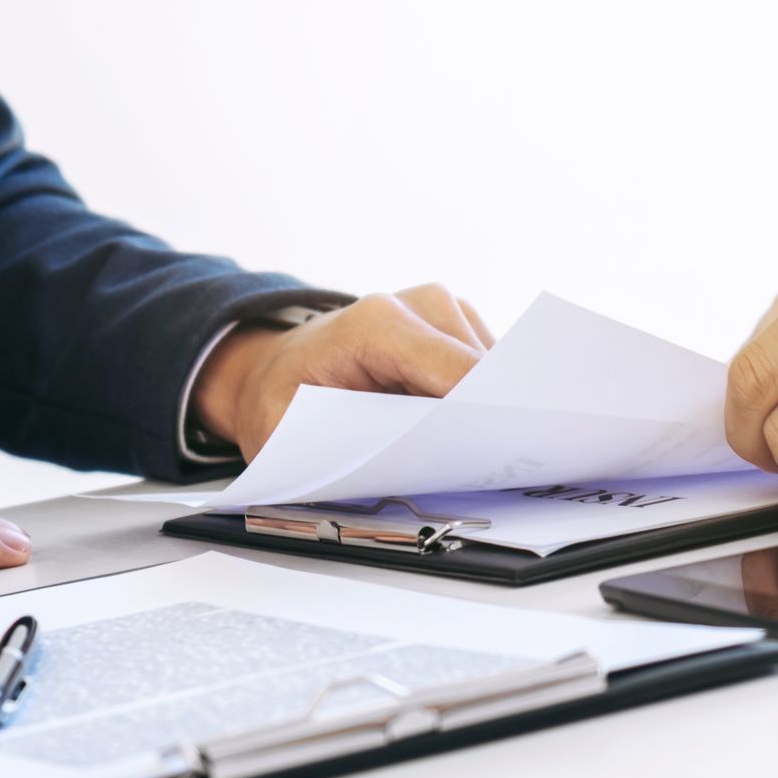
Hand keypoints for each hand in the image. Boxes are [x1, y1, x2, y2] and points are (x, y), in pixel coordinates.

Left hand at [189, 284, 493, 460]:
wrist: (274, 369)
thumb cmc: (281, 401)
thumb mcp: (291, 436)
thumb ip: (346, 450)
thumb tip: (409, 472)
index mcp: (377, 324)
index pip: (456, 371)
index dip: (485, 415)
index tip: (504, 455)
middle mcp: (417, 305)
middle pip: (484, 371)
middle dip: (488, 420)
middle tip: (483, 469)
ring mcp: (441, 310)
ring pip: (495, 372)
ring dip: (485, 412)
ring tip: (460, 453)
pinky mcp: (455, 326)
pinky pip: (488, 372)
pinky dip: (480, 404)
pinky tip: (458, 432)